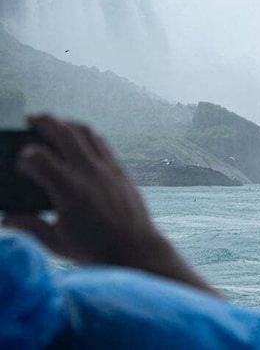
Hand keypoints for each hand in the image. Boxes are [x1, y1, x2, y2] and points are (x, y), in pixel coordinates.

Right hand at [3, 114, 219, 296]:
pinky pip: (102, 143)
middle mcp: (90, 174)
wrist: (136, 249)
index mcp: (69, 192)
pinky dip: (86, 134)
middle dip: (44, 121)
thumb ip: (29, 226)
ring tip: (54, 123)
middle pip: (64, 134)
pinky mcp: (121, 170)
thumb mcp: (56, 242)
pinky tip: (78, 137)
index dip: (24, 157)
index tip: (20, 163)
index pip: (38, 158)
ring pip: (86, 132)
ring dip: (67, 123)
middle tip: (31, 118)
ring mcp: (108, 169)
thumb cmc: (95, 250)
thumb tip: (6, 219)